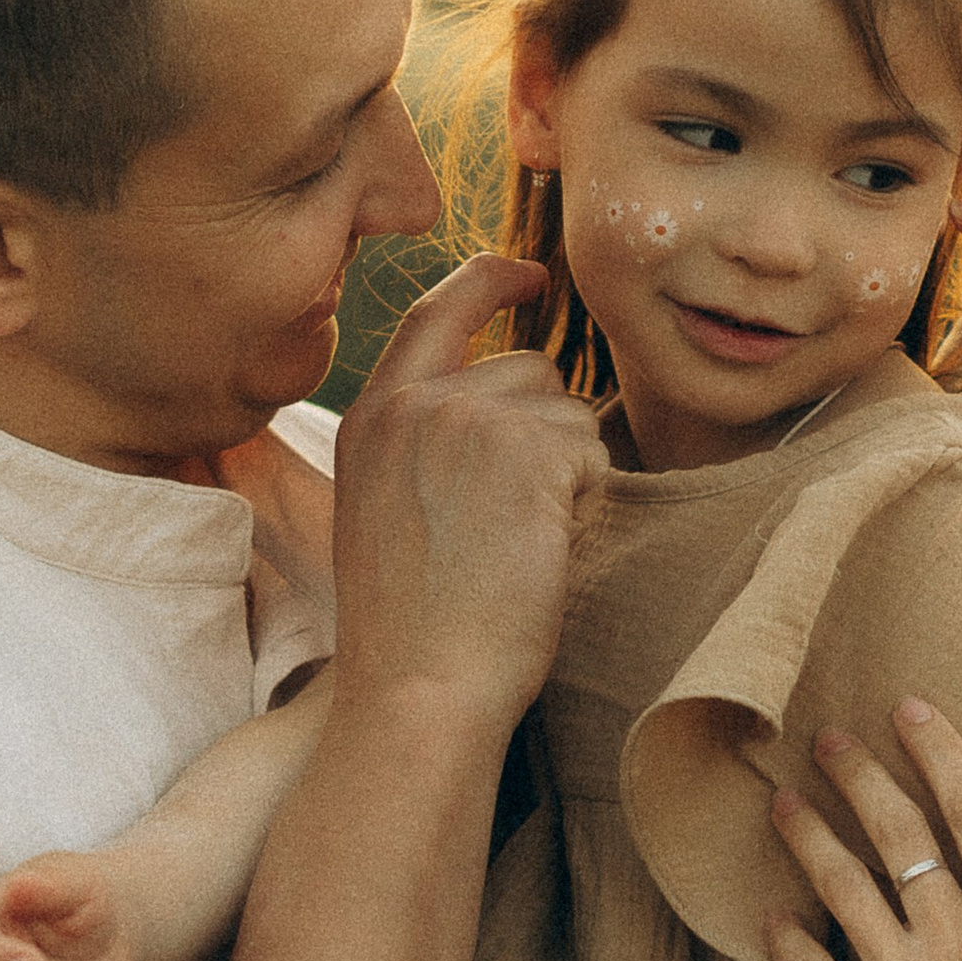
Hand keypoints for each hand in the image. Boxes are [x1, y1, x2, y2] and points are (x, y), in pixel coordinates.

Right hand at [332, 255, 607, 736]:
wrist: (422, 687)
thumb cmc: (414, 630)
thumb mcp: (388, 512)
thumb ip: (424, 446)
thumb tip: (501, 404)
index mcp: (371, 417)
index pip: (436, 312)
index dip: (487, 280)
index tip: (528, 273)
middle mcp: (413, 402)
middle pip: (526, 367)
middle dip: (548, 433)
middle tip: (518, 523)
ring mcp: (467, 418)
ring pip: (567, 409)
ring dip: (567, 473)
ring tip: (519, 543)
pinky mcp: (524, 448)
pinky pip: (590, 449)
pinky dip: (583, 500)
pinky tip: (539, 549)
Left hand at [767, 705, 961, 960]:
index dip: (941, 749)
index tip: (910, 708)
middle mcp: (960, 943)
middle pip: (897, 831)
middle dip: (858, 772)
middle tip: (825, 738)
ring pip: (838, 885)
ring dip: (805, 835)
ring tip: (779, 805)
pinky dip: (783, 936)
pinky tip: (770, 916)